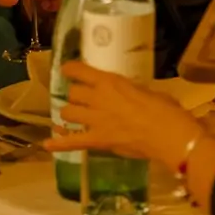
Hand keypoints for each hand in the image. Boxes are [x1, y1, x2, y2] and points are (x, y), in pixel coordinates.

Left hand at [45, 60, 204, 165]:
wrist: (168, 134)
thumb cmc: (166, 109)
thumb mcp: (147, 91)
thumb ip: (132, 91)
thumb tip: (130, 95)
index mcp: (110, 82)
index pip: (80, 71)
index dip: (71, 70)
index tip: (68, 70)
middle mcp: (97, 98)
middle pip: (73, 93)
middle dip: (76, 96)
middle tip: (83, 99)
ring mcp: (95, 120)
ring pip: (68, 113)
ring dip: (70, 114)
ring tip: (74, 116)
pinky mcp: (97, 140)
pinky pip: (72, 142)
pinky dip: (58, 144)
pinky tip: (47, 145)